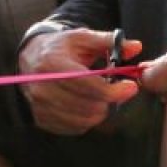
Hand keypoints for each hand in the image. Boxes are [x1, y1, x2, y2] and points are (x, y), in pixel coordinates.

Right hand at [18, 28, 140, 134]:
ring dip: (99, 110)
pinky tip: (84, 104)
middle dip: (108, 100)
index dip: (113, 90)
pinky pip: (75, 128)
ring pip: (84, 121)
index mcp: (54, 64)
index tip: (130, 87)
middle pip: (89, 107)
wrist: (29, 58)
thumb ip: (108, 41)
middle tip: (113, 90)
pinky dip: (86, 119)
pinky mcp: (42, 120)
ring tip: (98, 96)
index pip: (88, 85)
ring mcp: (41, 106)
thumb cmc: (60, 48)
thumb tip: (136, 46)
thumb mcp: (82, 38)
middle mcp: (43, 87)